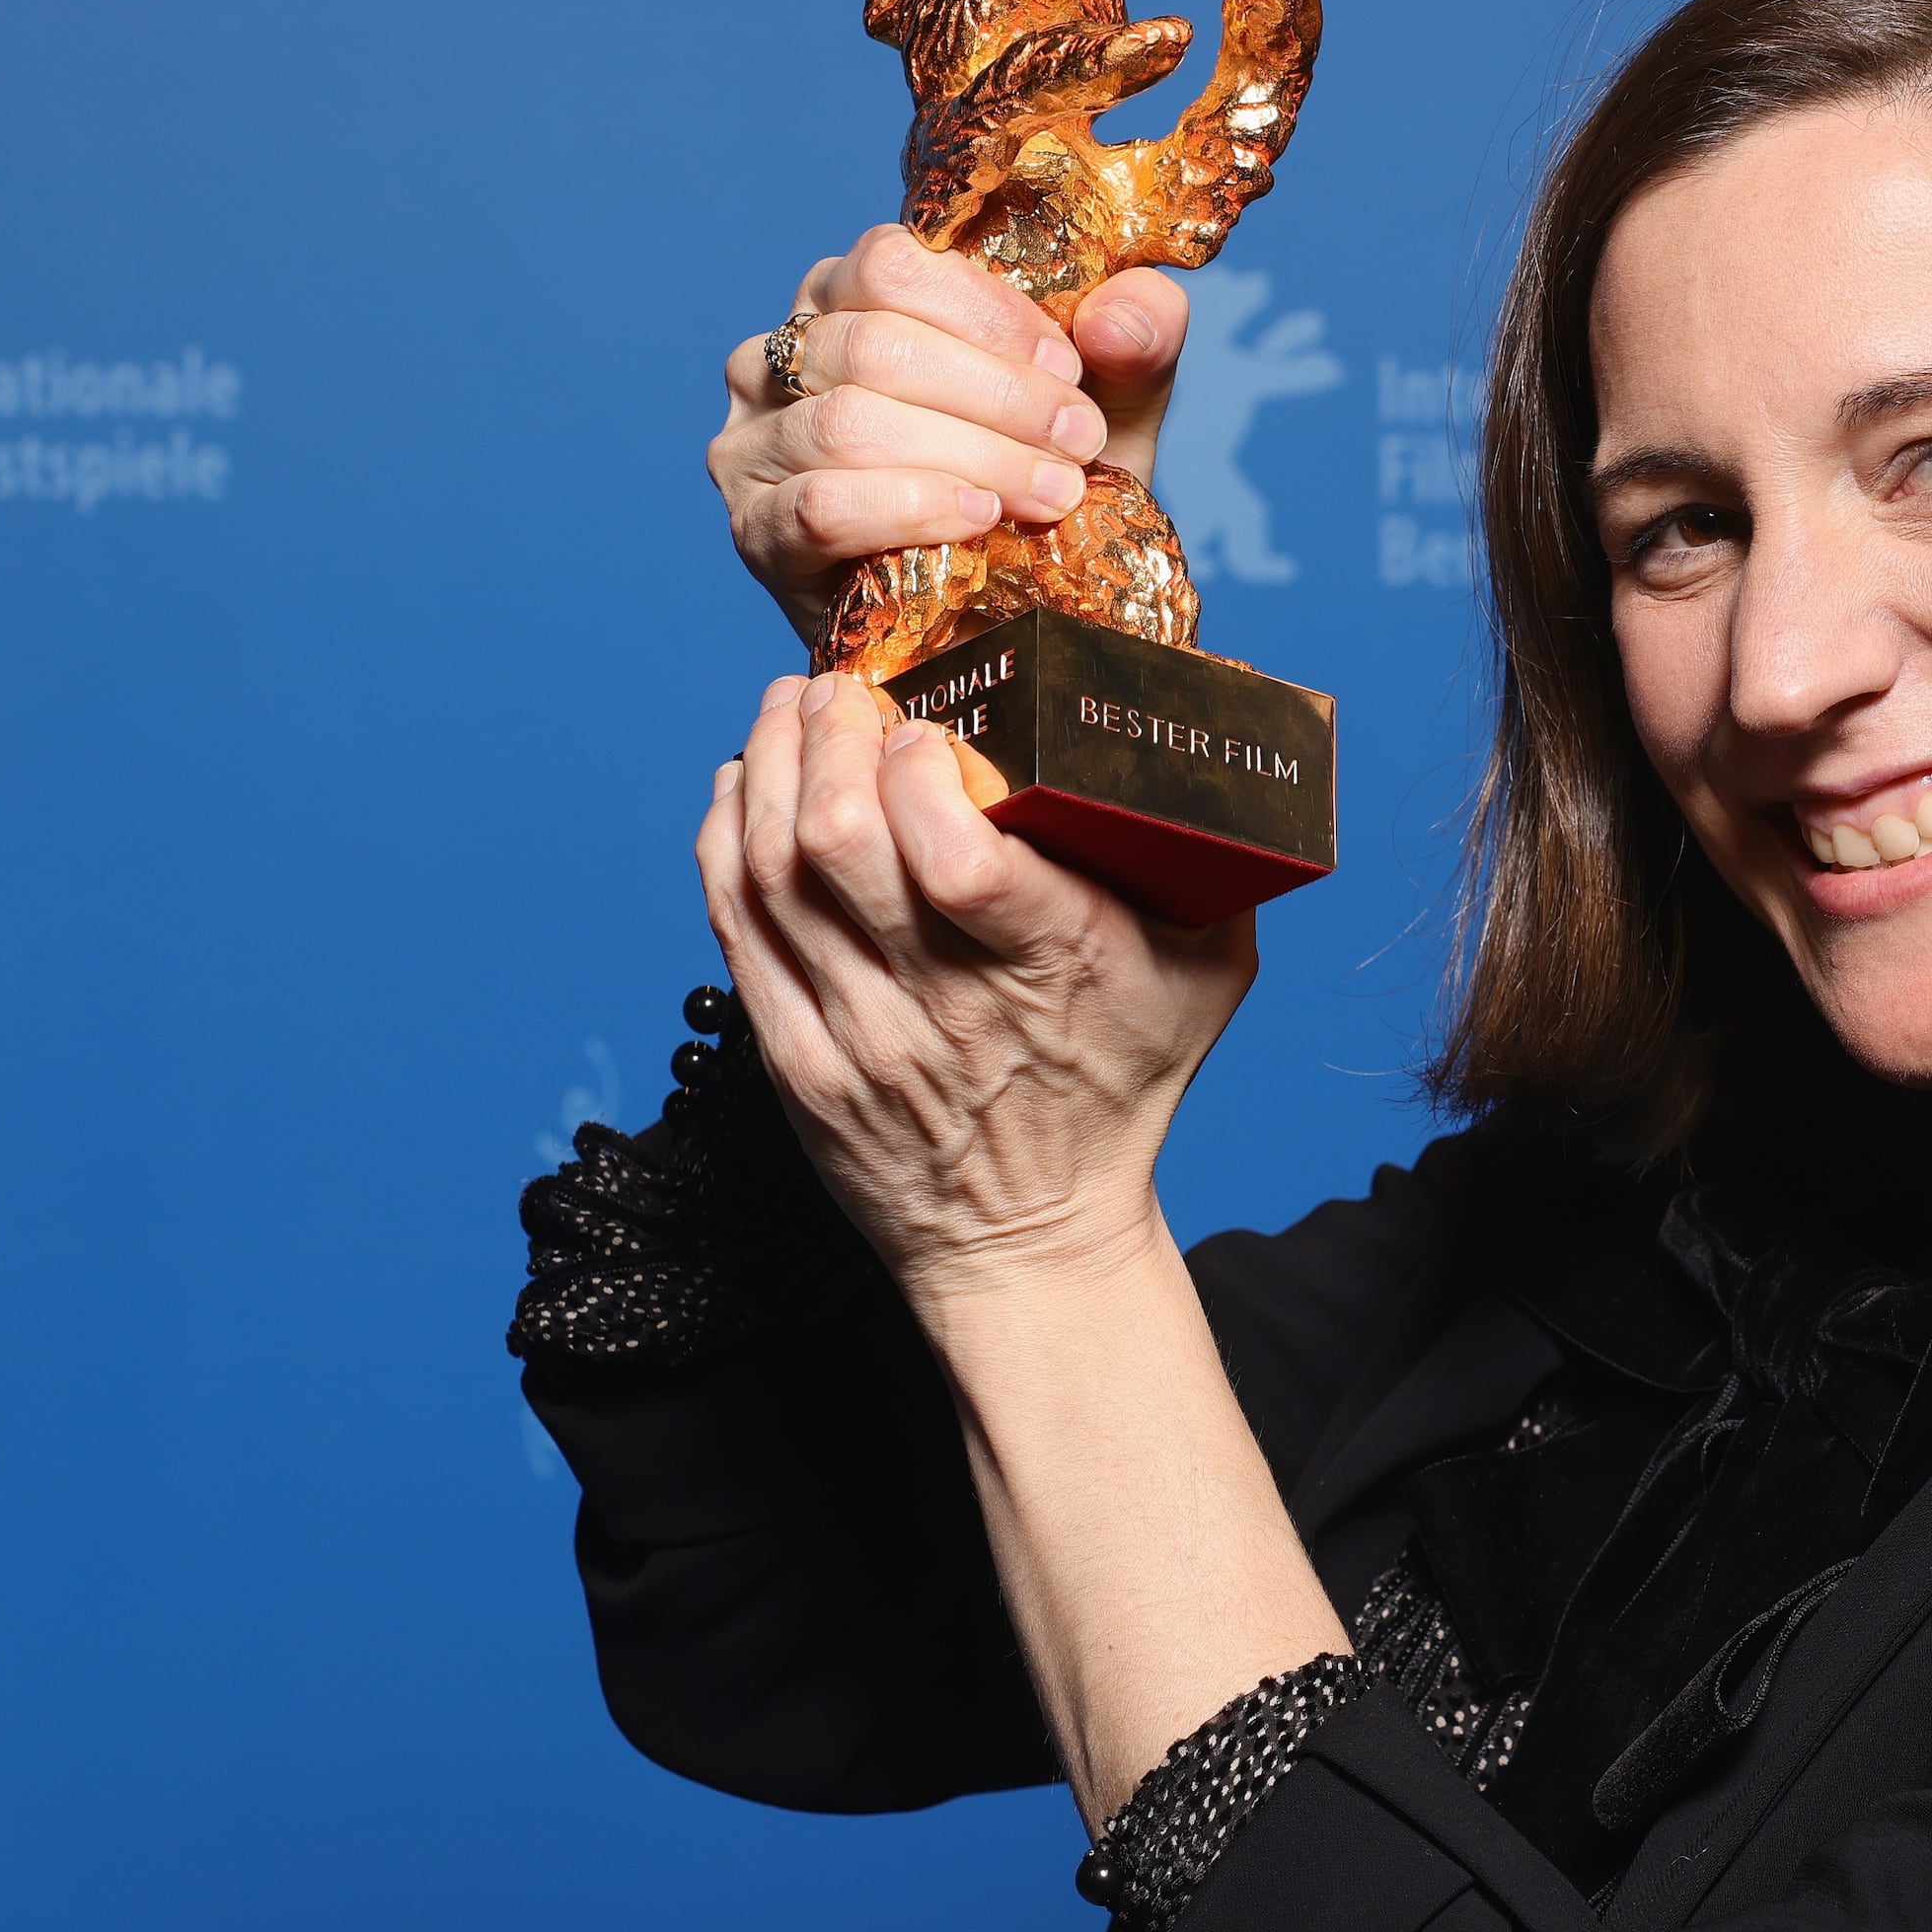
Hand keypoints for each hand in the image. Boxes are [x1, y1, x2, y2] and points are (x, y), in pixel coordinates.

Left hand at [699, 669, 1253, 1304]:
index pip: (954, 855)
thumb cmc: (1123, 1093)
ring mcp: (858, 1039)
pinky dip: (726, 840)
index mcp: (1052, 969)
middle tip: (840, 690)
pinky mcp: (796, 1065)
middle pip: (837, 841)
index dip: (915, 768)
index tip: (923, 727)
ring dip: (769, 767)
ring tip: (789, 713)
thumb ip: (1198, 857)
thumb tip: (1192, 729)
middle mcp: (945, 1006)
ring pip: (769, 872)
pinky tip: (745, 787)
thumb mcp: (1206, 973)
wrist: (1034, 1241)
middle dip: (826, 735)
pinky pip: (735, 928)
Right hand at [711, 227, 1190, 645]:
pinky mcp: (754, 530)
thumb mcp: (1106, 403)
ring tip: (1047, 492)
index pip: (890, 263)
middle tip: (1075, 443)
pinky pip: (820, 504)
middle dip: (993, 395)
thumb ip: (1135, 340)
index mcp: (845, 296)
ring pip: (847, 421)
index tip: (1069, 368)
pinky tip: (975, 516)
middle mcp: (777, 357)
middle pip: (873, 343)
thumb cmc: (1036, 482)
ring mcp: (752, 443)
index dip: (986, 312)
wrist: (999, 611)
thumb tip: (1123, 314)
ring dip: (968, 455)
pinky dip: (909, 507)